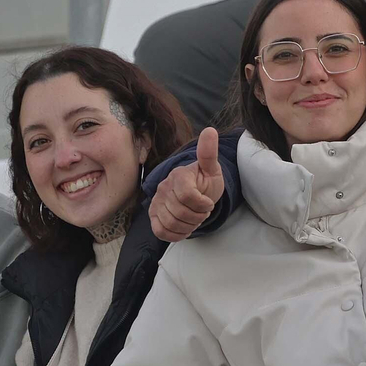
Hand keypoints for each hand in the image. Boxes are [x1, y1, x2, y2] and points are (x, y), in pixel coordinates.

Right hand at [149, 127, 223, 241]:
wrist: (197, 192)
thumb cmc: (205, 181)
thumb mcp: (212, 168)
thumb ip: (208, 153)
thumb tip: (210, 131)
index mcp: (178, 175)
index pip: (188, 195)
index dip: (202, 204)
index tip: (208, 203)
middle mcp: (164, 187)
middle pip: (181, 212)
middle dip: (197, 217)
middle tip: (202, 211)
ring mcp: (156, 202)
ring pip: (171, 223)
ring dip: (188, 226)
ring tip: (194, 218)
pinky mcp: (153, 216)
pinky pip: (160, 231)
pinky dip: (175, 234)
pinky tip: (184, 227)